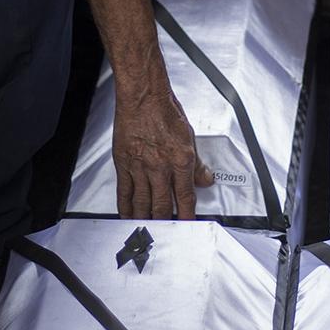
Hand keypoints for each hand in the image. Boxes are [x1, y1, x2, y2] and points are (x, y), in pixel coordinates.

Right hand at [114, 85, 214, 217]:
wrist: (143, 96)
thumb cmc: (164, 111)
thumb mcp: (190, 137)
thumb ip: (197, 163)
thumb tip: (205, 179)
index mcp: (180, 160)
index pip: (186, 197)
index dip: (187, 215)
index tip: (187, 225)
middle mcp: (160, 166)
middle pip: (162, 205)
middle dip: (165, 222)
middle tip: (166, 232)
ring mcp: (140, 166)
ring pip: (143, 202)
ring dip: (145, 219)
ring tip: (147, 230)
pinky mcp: (124, 163)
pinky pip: (125, 191)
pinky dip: (126, 206)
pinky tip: (128, 215)